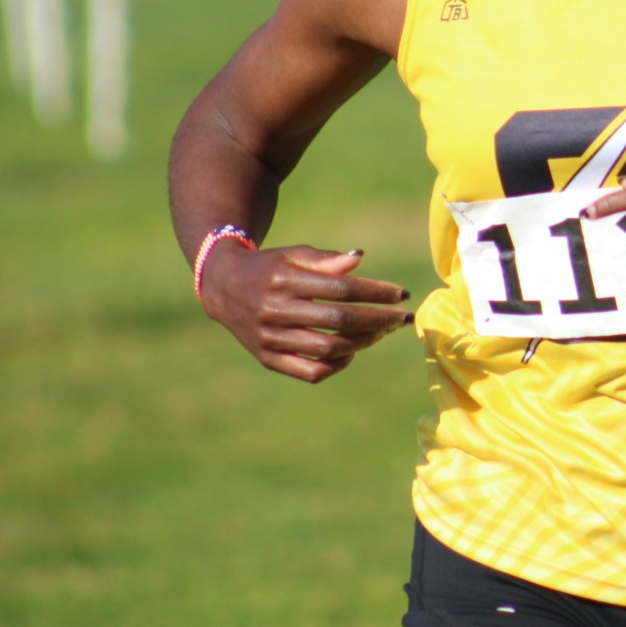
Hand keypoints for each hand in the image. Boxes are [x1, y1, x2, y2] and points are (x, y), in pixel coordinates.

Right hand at [199, 242, 412, 383]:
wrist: (223, 287)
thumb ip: (326, 259)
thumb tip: (359, 259)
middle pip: (339, 321)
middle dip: (378, 320)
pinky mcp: (268, 359)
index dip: (376, 292)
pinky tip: (352, 351)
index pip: (341, 289)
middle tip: (402, 318)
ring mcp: (270, 338)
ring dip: (363, 342)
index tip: (402, 294)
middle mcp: (276, 311)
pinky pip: (310, 372)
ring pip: (327, 349)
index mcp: (285, 280)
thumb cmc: (269, 267)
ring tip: (382, 331)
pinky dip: (337, 365)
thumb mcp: (293, 254)